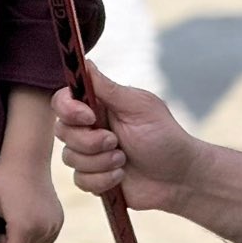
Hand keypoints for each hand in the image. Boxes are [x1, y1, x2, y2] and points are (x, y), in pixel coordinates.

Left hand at [0, 161, 63, 242]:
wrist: (29, 160)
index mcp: (24, 227)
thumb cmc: (4, 177)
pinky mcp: (59, 220)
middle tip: (0, 225)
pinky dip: (34, 236)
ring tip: (13, 220)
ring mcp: (54, 225)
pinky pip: (45, 240)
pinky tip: (26, 218)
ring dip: (21, 241)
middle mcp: (43, 229)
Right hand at [53, 68, 201, 213]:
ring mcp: (91, 154)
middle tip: (115, 142)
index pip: (63, 100)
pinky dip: (102, 180)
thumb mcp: (139, 108)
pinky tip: (121, 176)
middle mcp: (91, 127)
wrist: (179, 178)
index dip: (68, 109)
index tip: (90, 118)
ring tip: (123, 161)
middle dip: (89, 141)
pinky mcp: (94, 178)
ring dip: (99, 162)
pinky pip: (80, 180)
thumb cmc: (164, 137)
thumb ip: (109, 88)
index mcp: (100, 105)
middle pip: (62, 131)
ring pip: (69, 158)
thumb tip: (85, 61)